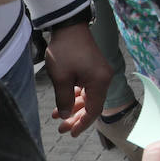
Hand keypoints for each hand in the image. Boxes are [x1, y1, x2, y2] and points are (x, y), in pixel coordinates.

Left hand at [44, 21, 113, 135]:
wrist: (69, 27)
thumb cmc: (65, 52)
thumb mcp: (61, 79)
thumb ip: (64, 100)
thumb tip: (66, 115)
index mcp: (100, 82)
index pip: (94, 110)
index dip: (82, 124)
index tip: (70, 133)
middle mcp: (104, 78)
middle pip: (92, 104)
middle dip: (76, 117)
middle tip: (61, 128)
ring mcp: (100, 72)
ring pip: (88, 96)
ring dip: (73, 106)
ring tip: (56, 115)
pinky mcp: (94, 68)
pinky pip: (87, 87)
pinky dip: (75, 95)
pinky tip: (62, 100)